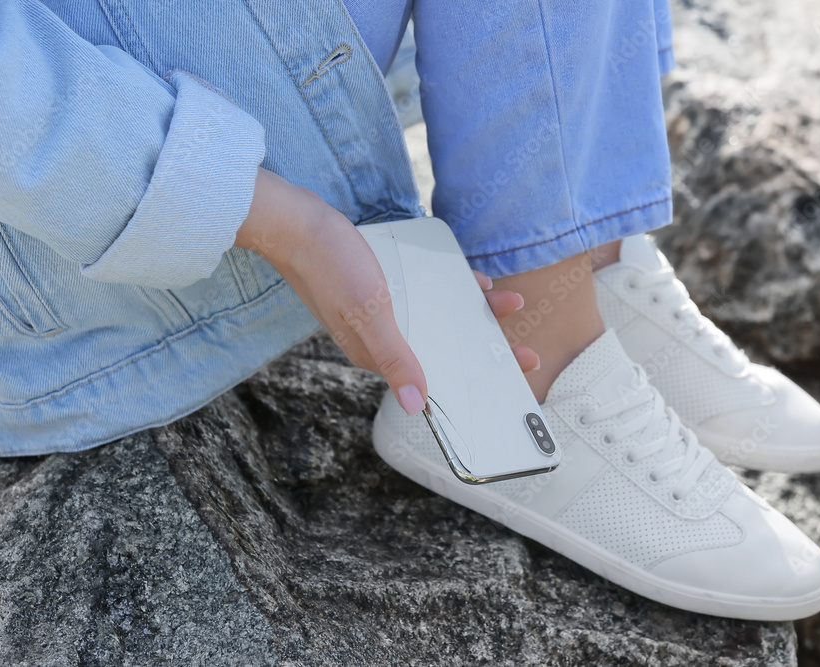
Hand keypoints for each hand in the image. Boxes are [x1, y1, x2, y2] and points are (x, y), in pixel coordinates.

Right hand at [235, 168, 538, 414]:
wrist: (294, 221)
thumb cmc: (327, 265)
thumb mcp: (369, 313)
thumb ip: (395, 358)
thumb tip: (417, 405)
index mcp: (376, 351)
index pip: (432, 377)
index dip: (472, 382)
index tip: (508, 386)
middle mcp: (382, 334)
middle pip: (444, 349)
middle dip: (486, 350)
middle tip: (526, 356)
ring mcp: (384, 307)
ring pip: (441, 318)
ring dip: (476, 313)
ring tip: (510, 304)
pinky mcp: (384, 281)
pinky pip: (428, 291)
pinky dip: (453, 288)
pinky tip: (474, 281)